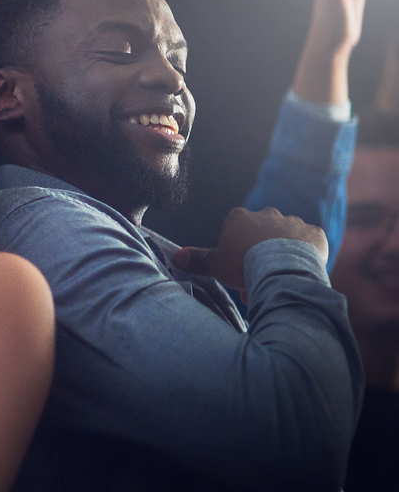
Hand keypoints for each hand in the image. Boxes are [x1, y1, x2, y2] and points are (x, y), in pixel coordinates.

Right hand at [173, 207, 329, 294]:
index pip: (234, 229)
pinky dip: (306, 254)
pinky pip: (310, 242)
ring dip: (281, 254)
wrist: (283, 270)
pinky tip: (301, 270)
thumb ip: (197, 260)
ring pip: (285, 238)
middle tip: (257, 277)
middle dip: (259, 252)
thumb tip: (176, 256)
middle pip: (260, 233)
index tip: (237, 268)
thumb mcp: (216, 265)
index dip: (235, 250)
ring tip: (279, 278)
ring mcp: (292, 222)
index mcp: (240, 217)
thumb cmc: (244, 264)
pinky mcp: (314, 233)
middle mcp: (267, 214)